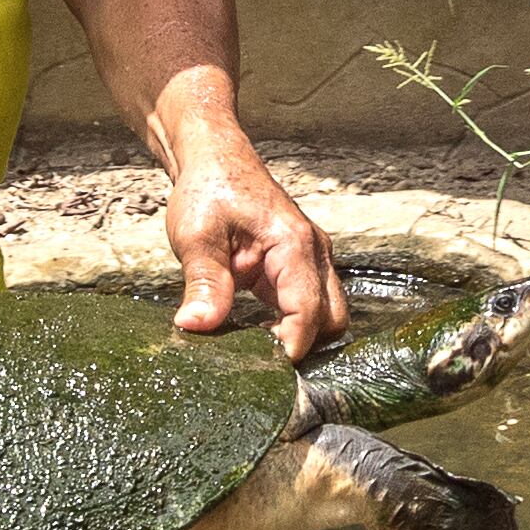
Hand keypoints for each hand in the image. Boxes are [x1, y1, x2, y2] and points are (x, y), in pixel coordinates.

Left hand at [163, 123, 342, 357]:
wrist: (214, 160)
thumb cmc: (208, 189)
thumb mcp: (197, 237)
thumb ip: (203, 283)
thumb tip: (196, 327)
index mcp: (294, 244)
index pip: (308, 310)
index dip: (290, 346)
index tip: (264, 369)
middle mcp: (313, 252)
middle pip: (332, 318)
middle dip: (303, 345)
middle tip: (261, 361)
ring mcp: (311, 258)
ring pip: (327, 313)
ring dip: (299, 334)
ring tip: (257, 348)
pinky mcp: (298, 265)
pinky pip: (309, 303)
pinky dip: (290, 323)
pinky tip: (256, 331)